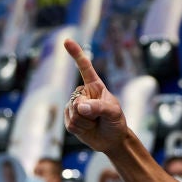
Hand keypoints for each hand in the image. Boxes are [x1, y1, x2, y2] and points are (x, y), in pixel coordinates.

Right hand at [63, 38, 128, 152]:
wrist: (111, 140)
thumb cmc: (115, 122)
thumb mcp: (113, 113)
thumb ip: (99, 107)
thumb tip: (81, 106)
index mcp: (95, 86)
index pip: (84, 68)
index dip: (76, 54)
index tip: (67, 41)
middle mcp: (82, 94)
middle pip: (77, 100)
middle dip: (89, 112)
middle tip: (99, 118)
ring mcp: (74, 106)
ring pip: (73, 113)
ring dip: (86, 122)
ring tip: (95, 123)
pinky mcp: (69, 119)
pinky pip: (71, 124)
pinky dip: (81, 129)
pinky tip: (88, 129)